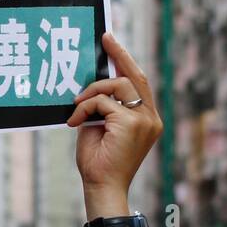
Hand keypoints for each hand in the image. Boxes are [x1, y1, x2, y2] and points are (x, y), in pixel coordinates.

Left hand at [68, 32, 162, 215]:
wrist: (101, 188)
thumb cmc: (98, 163)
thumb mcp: (100, 127)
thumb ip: (102, 107)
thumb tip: (91, 84)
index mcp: (147, 119)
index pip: (139, 83)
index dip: (127, 62)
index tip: (114, 44)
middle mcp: (151, 118)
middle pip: (135, 76)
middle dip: (120, 54)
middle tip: (105, 38)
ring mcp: (144, 120)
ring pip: (118, 85)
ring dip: (92, 91)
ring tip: (77, 105)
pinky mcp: (131, 123)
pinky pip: (103, 102)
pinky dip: (85, 108)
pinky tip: (75, 122)